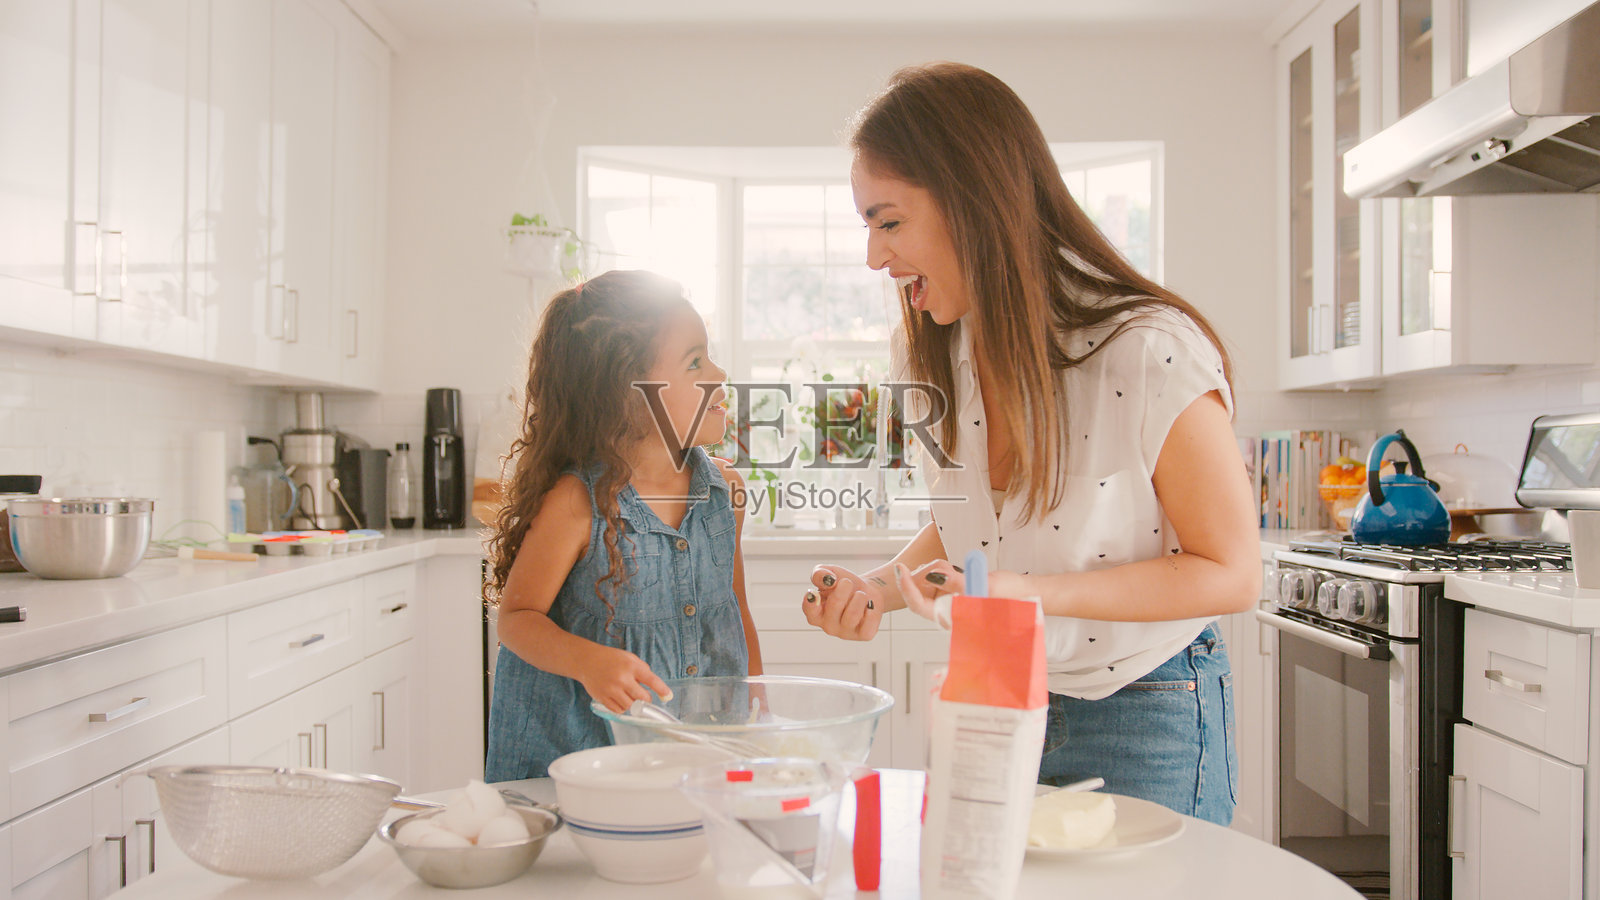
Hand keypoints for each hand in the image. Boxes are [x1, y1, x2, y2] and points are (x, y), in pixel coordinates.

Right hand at [577, 646, 671, 713]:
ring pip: (631, 707)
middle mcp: (622, 678)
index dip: (662, 690)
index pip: (652, 680)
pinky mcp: (602, 698)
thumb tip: (656, 686)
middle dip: (647, 699)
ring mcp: (611, 689)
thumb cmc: (611, 659)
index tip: (668, 696)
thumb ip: (643, 670)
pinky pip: (619, 710)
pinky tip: (621, 699)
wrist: (587, 661)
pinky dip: (623, 708)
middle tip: (644, 696)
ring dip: (634, 705)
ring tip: (630, 696)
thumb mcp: (630, 658)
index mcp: (631, 666)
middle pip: (642, 698)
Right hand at [800, 565, 884, 639]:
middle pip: (835, 605)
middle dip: (844, 588)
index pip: (810, 611)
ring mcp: (845, 633)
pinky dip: (872, 609)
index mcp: (816, 613)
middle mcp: (828, 626)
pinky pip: (869, 623)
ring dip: (859, 597)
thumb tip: (827, 580)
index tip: (814, 594)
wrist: (867, 591)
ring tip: (860, 595)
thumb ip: (820, 574)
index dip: (811, 603)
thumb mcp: (830, 573)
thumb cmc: (843, 585)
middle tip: (848, 582)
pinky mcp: (863, 635)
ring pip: (853, 614)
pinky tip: (869, 606)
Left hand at [893, 562, 1036, 624]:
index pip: (917, 605)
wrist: (1026, 593)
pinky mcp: (954, 593)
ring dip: (938, 570)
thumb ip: (957, 582)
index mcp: (951, 618)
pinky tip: (956, 570)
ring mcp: (949, 603)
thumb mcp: (983, 586)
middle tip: (946, 565)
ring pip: (929, 582)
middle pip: (920, 591)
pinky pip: (940, 578)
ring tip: (957, 569)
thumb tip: (934, 574)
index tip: (902, 568)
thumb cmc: (1010, 595)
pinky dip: (944, 571)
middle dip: (927, 574)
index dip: (907, 587)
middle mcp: (947, 613)